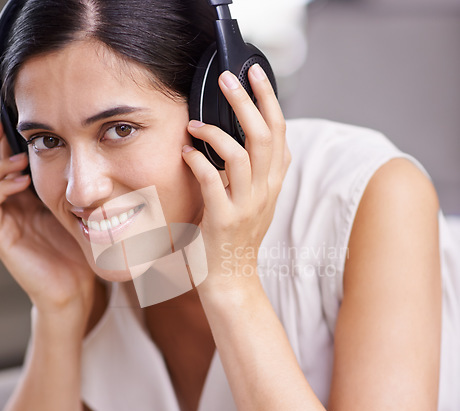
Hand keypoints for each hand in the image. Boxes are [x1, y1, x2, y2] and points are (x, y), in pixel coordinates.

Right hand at [0, 120, 96, 313]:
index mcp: (25, 200)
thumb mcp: (76, 212)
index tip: (16, 121)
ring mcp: (3, 222)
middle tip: (0, 125)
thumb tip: (84, 161)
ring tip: (16, 157)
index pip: (5, 164)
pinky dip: (1, 188)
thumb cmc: (78, 251)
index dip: (6, 143)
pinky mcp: (1, 237)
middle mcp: (10, 208)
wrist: (74, 288)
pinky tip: (21, 180)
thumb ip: (70, 189)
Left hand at [182, 64, 291, 291]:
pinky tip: (186, 153)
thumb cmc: (237, 238)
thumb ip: (259, 174)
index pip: (280, 133)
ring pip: (242, 155)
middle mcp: (265, 192)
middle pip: (264, 136)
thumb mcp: (257, 203)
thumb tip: (250, 140)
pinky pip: (212, 181)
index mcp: (273, 184)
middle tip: (228, 79)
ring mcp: (246, 206)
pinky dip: (197, 162)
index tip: (256, 74)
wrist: (232, 279)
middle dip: (248, 101)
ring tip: (195, 124)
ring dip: (216, 132)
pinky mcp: (224, 219)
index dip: (270, 101)